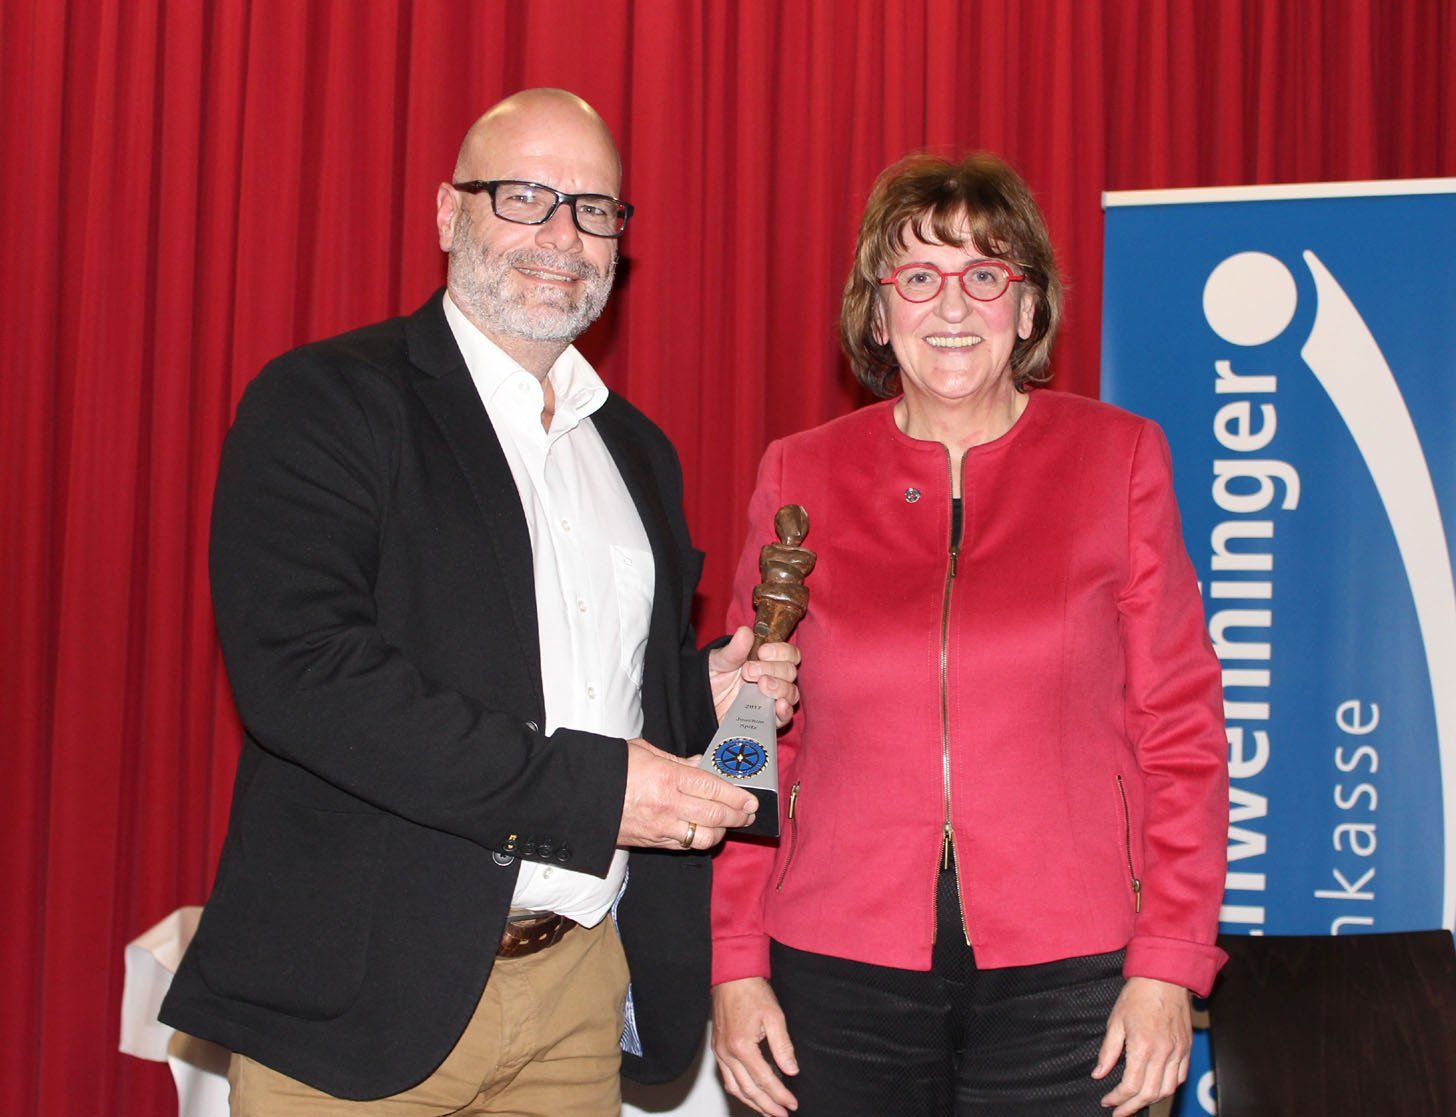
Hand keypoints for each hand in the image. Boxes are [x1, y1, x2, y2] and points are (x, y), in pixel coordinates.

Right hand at [617, 738, 757, 848]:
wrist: (578, 796)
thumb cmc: (610, 768)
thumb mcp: (644, 751)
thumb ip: (677, 761)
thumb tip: (700, 764)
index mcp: (666, 777)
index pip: (712, 789)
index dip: (736, 796)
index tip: (751, 800)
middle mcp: (666, 805)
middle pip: (714, 815)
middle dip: (738, 816)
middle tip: (749, 814)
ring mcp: (659, 827)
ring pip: (703, 837)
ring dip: (720, 832)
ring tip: (728, 824)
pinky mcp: (651, 842)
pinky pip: (684, 845)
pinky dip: (698, 840)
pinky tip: (704, 832)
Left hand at [708, 627, 800, 727]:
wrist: (701, 704)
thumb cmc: (712, 678)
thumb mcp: (719, 661)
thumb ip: (734, 649)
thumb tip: (745, 631)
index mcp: (765, 661)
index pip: (788, 653)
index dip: (780, 651)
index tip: (762, 652)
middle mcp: (773, 678)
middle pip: (790, 671)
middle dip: (772, 669)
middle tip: (747, 672)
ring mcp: (771, 698)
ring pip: (791, 692)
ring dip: (780, 688)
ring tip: (761, 686)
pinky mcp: (767, 718)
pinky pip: (785, 716)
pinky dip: (785, 711)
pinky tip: (778, 705)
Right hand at [711, 977, 798, 1115]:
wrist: (732, 976)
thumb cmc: (752, 991)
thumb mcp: (775, 1016)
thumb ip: (783, 1046)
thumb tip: (792, 1071)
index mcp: (742, 1046)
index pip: (764, 1080)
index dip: (780, 1095)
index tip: (792, 1104)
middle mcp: (727, 1052)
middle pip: (748, 1089)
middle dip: (767, 1105)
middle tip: (782, 1114)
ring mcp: (720, 1051)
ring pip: (735, 1088)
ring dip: (752, 1103)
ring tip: (767, 1112)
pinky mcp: (718, 1048)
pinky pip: (727, 1077)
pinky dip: (739, 1091)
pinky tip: (750, 1094)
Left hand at [1093, 976, 1192, 1115]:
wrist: (1164, 977)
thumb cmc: (1138, 995)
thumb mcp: (1115, 1021)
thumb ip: (1108, 1051)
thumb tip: (1098, 1074)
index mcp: (1142, 1046)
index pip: (1130, 1086)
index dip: (1117, 1098)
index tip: (1107, 1101)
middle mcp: (1163, 1053)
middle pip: (1149, 1094)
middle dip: (1132, 1107)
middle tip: (1118, 1111)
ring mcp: (1178, 1052)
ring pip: (1167, 1090)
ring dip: (1150, 1101)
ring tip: (1134, 1103)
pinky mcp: (1186, 1048)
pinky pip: (1180, 1077)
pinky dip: (1167, 1088)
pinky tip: (1154, 1088)